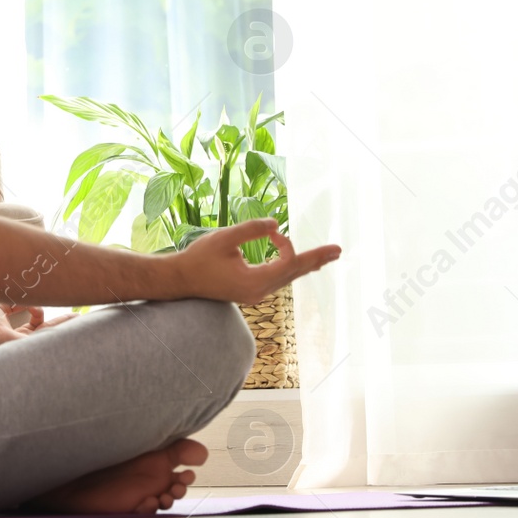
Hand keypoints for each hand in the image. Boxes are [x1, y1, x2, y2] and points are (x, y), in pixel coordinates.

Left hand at [0, 303, 74, 346]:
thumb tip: (22, 299)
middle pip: (50, 330)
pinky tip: (77, 320)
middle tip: (77, 316)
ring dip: (68, 324)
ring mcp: (33, 344)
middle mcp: (28, 341)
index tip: (33, 303)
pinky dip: (65, 325)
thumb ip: (10, 302)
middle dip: (64, 322)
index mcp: (19, 334)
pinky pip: (53, 334)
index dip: (38, 311)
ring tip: (82, 318)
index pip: (36, 323)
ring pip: (54, 332)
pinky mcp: (35, 344)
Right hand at [171, 220, 340, 304]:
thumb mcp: (224, 238)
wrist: (179, 280)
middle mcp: (259, 292)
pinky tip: (300, 264)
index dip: (287, 244)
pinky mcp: (250, 291)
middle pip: (294, 274)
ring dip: (306, 265)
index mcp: (254, 282)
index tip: (273, 232)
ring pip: (287, 278)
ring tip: (327, 256)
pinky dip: (291, 269)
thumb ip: (251, 229)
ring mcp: (255, 294)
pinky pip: (278, 279)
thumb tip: (275, 223)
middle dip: (316, 260)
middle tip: (338, 250)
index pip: (287, 263)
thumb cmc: (198, 258)